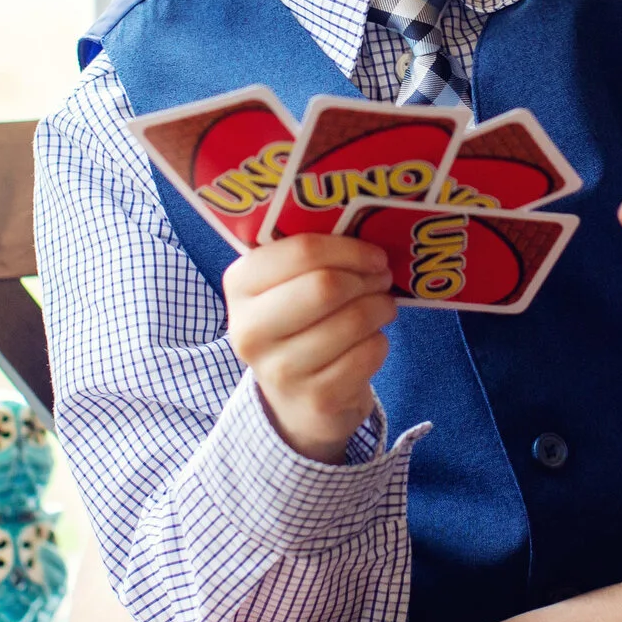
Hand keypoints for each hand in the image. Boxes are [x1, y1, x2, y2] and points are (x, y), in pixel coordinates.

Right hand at [223, 233, 397, 462]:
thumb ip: (309, 255)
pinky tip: (370, 341)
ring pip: (353, 321)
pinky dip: (380, 342)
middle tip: (381, 278)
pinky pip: (368, 354)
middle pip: (327, 286)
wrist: (293, 400)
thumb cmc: (297, 323)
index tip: (372, 254)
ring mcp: (281, 370)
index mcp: (239, 285)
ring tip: (381, 307)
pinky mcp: (316, 399)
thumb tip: (365, 221)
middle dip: (366, 278)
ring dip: (380, 308)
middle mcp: (250, 329)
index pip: (301, 250)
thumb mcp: (285, 286)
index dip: (348, 248)